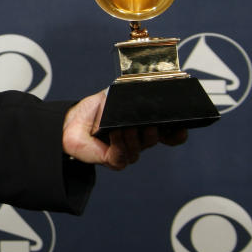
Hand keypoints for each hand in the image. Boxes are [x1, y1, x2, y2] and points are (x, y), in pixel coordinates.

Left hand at [61, 90, 187, 169]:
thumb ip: (128, 93)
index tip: (181, 127)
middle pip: (154, 139)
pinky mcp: (114, 160)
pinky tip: (114, 133)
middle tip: (148, 122)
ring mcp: (127, 152)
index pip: (169, 135)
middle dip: (152, 131)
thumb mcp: (114, 95)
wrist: (71, 121)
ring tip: (125, 126)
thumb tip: (139, 91)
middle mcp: (138, 141)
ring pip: (138, 148)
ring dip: (133, 136)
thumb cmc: (94, 110)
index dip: (177, 134)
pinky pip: (122, 155)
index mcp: (144, 126)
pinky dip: (120, 143)